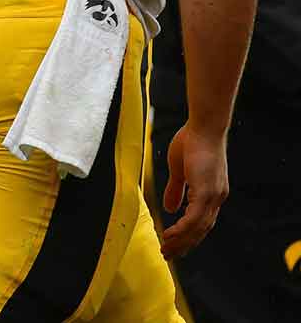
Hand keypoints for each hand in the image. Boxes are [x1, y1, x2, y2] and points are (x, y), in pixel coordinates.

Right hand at [159, 124, 229, 257]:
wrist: (204, 127)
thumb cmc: (192, 142)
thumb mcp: (180, 169)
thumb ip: (176, 189)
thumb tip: (170, 209)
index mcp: (212, 193)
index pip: (202, 222)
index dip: (189, 235)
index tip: (174, 245)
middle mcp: (216, 198)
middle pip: (201, 230)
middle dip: (184, 244)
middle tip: (168, 255)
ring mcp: (214, 195)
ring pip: (197, 228)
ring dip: (181, 241)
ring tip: (165, 249)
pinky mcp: (207, 191)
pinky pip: (194, 218)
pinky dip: (181, 229)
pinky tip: (169, 234)